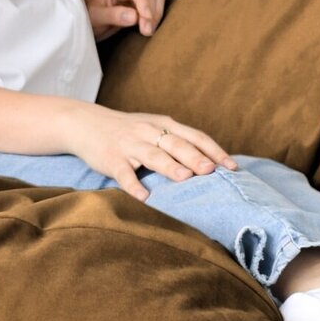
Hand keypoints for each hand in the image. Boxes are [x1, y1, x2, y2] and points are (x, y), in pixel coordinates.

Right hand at [61, 103, 238, 201]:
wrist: (86, 123)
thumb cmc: (128, 131)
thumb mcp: (155, 129)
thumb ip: (179, 142)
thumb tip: (212, 163)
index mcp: (165, 125)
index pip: (196, 136)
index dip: (215, 151)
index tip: (233, 167)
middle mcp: (150, 132)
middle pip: (177, 145)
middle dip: (196, 157)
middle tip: (212, 171)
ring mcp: (130, 145)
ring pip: (153, 156)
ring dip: (170, 166)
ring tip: (185, 178)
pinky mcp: (112, 159)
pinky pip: (124, 174)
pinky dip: (134, 185)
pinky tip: (144, 197)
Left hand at [85, 0, 183, 41]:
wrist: (84, 20)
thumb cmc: (85, 15)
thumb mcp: (94, 16)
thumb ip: (113, 15)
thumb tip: (134, 16)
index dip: (143, 3)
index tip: (146, 19)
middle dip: (151, 12)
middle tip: (146, 31)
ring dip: (156, 12)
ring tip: (149, 30)